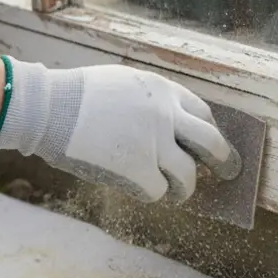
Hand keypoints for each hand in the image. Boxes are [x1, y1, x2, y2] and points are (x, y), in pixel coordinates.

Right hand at [0, 61, 234, 202]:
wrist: (49, 108)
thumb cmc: (77, 95)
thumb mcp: (125, 83)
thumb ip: (150, 102)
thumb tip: (167, 126)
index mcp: (163, 91)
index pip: (203, 113)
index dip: (209, 131)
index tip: (209, 144)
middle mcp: (167, 116)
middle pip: (212, 143)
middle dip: (223, 160)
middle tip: (228, 171)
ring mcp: (154, 144)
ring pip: (188, 175)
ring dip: (185, 187)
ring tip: (180, 193)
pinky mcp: (138, 169)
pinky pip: (158, 190)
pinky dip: (154, 194)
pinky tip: (145, 192)